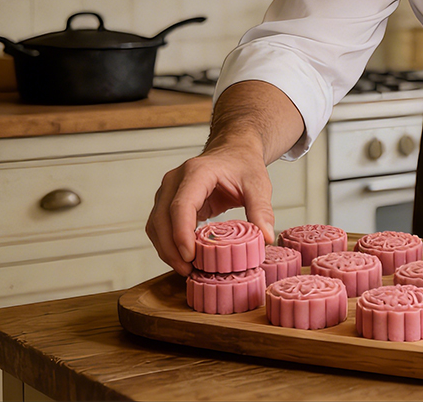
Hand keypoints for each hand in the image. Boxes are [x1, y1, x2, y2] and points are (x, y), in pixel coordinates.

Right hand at [145, 143, 275, 275]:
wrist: (233, 152)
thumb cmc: (243, 165)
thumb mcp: (258, 184)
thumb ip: (262, 210)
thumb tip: (267, 237)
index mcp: (196, 172)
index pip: (181, 205)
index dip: (181, 233)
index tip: (189, 256)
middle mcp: (175, 180)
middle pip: (161, 218)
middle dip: (170, 248)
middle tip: (187, 270)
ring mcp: (168, 191)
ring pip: (155, 224)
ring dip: (166, 249)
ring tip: (186, 269)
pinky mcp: (168, 202)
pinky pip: (159, 226)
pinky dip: (167, 244)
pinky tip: (184, 258)